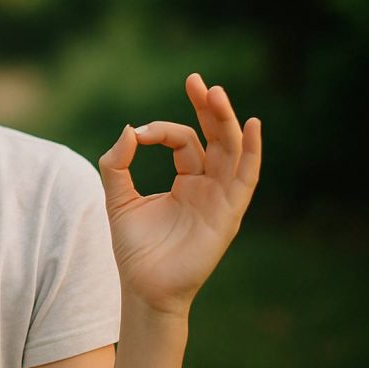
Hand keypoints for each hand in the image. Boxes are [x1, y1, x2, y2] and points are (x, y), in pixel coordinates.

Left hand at [97, 72, 261, 315]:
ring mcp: (220, 198)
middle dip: (206, 108)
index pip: (183, 141)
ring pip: (230, 150)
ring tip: (216, 93)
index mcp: (185, 180)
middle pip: (215, 137)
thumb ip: (117, 164)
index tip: (140, 133)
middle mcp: (207, 185)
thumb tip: (129, 130)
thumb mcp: (117, 198)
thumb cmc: (134, 248)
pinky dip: (252, 151)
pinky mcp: (228, 213)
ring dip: (225, 121)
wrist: (143, 287)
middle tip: (195, 80)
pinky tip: (252, 125)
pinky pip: (245, 177)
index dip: (163, 129)